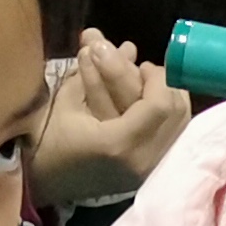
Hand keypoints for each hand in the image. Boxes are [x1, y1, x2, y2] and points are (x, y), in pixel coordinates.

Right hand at [31, 32, 192, 209]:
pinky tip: (151, 99)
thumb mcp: (66, 101)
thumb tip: (108, 41)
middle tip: (144, 69)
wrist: (44, 184)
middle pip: (176, 112)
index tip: (140, 64)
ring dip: (168, 95)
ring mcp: (150, 170)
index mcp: (118, 144)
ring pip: (181, 123)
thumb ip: (91, 71)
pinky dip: (168, 112)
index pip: (159, 105)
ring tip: (147, 82)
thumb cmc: (48, 141)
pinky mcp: (153, 171)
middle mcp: (142, 160)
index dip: (155, 77)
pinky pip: (174, 135)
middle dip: (163, 83)